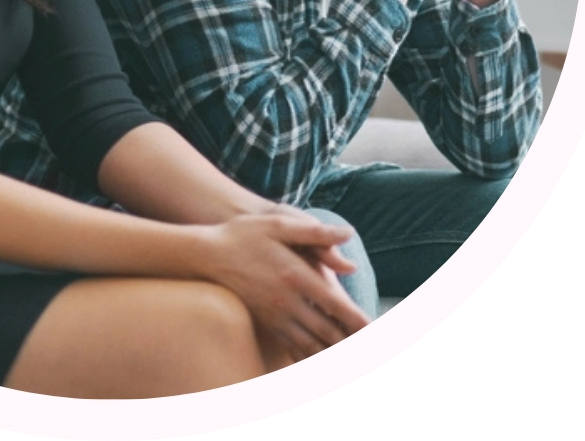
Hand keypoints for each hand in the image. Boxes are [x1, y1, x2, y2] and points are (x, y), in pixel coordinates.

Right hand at [202, 207, 370, 359]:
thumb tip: (349, 235)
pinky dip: (312, 359)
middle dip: (354, 345)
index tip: (377, 333)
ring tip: (351, 359)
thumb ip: (315, 232)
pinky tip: (323, 361)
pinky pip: (295, 349)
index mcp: (296, 276)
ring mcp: (275, 316)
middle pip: (330, 333)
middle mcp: (288, 302)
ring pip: (314, 346)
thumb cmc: (244, 235)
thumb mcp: (278, 224)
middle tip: (370, 351)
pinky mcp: (266, 324)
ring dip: (335, 355)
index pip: (338, 307)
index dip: (361, 323)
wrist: (207, 255)